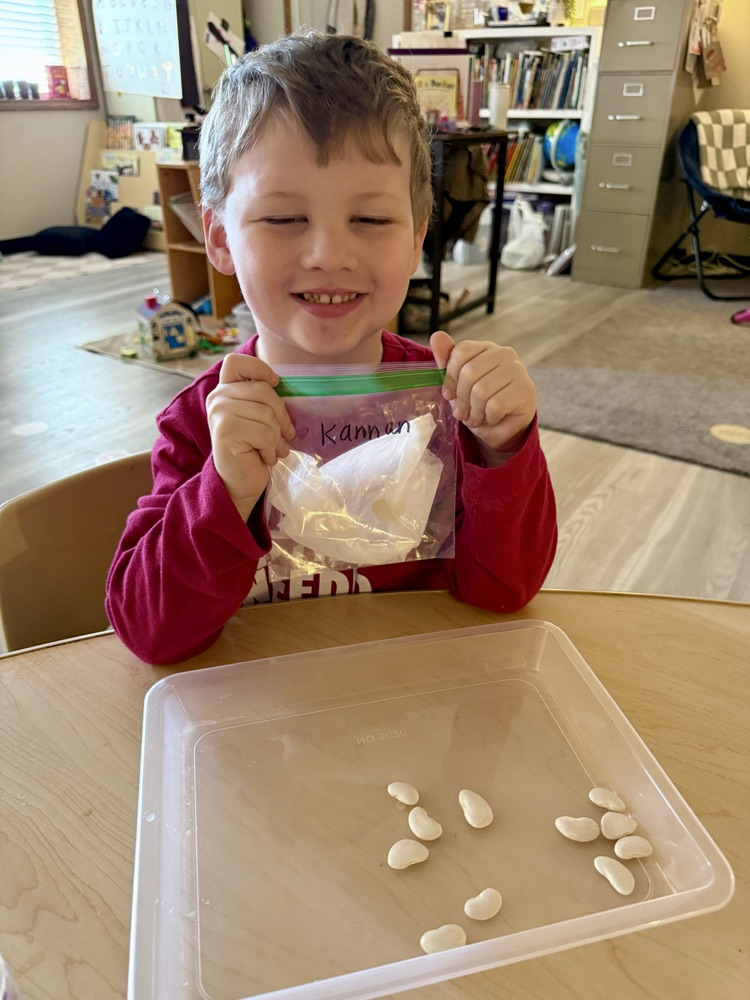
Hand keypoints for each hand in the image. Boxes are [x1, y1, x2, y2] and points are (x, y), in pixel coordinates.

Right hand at [206, 353, 295, 517]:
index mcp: (224, 389)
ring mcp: (219, 414)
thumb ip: (264, 399)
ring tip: (271, 450)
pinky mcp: (226, 432)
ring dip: (277, 438)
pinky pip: (265, 434)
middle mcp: (217, 398)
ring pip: (267, 415)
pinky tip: (263, 458)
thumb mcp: (259, 417)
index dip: (260, 369)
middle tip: (283, 435)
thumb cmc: (253, 447)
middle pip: (264, 391)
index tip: (276, 384)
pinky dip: (271, 450)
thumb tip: (289, 390)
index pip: (236, 362)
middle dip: (281, 416)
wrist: (240, 481)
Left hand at [430, 330, 535, 460]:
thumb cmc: (480, 403)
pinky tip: (491, 418)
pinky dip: (489, 417)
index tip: (448, 395)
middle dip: (461, 399)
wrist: (503, 427)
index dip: (450, 377)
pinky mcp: (525, 389)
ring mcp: (517, 370)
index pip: (460, 353)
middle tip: (463, 413)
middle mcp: (504, 353)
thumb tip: (436, 335)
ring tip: (477, 417)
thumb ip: (447, 361)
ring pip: (481, 391)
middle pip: (469, 372)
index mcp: (486, 348)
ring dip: (474, 411)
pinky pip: (495, 405)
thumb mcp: (458, 384)